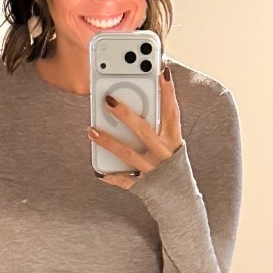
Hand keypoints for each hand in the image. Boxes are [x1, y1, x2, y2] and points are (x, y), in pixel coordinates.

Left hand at [88, 65, 181, 189]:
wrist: (180, 200)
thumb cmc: (172, 165)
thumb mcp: (172, 143)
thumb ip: (159, 125)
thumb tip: (139, 101)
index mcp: (174, 140)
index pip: (172, 111)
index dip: (168, 92)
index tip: (162, 71)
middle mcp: (164, 154)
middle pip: (143, 130)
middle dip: (125, 115)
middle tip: (108, 100)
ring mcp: (153, 170)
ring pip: (128, 154)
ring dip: (109, 142)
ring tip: (92, 130)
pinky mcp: (144, 186)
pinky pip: (124, 181)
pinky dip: (111, 177)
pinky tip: (98, 172)